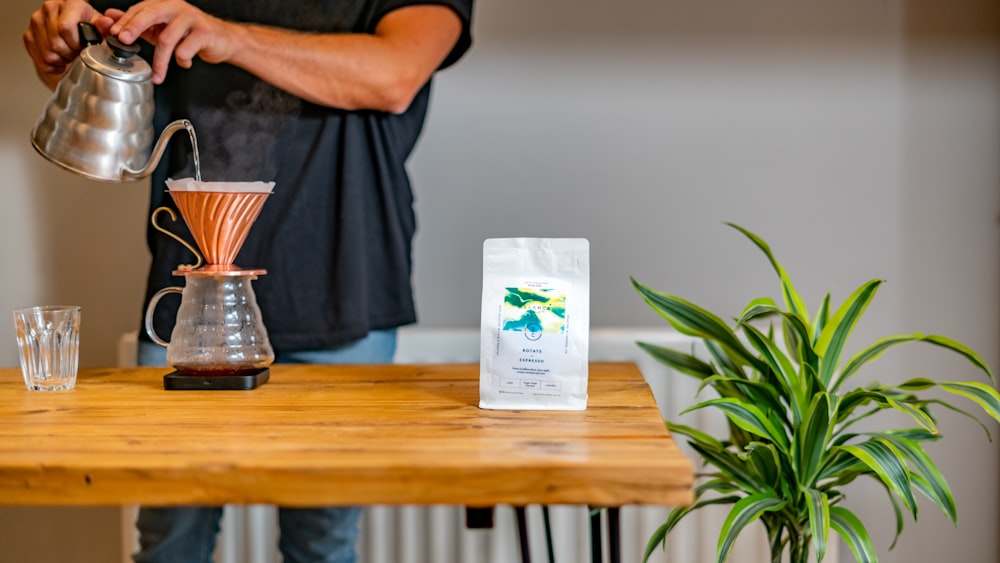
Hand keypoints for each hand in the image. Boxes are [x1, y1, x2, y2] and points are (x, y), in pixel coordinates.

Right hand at [23, 0, 113, 88]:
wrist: (72, 31)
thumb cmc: (87, 27)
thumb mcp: (99, 27)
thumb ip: (103, 27)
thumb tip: (107, 23)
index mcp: (69, 3)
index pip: (65, 28)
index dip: (76, 44)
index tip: (82, 47)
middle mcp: (50, 8)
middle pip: (56, 43)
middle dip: (70, 54)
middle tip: (77, 53)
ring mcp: (37, 21)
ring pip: (48, 53)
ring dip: (62, 61)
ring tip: (69, 55)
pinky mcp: (29, 34)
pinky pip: (40, 59)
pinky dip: (52, 66)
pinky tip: (60, 60)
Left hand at [107, 0, 237, 83]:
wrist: (223, 40)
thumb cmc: (191, 34)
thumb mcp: (161, 28)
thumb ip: (137, 23)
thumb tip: (110, 17)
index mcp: (163, 4)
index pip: (139, 9)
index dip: (125, 21)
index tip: (115, 34)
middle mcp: (176, 7)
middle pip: (151, 14)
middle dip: (135, 27)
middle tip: (125, 41)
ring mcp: (192, 18)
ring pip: (168, 39)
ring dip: (160, 62)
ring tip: (157, 75)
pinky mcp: (205, 32)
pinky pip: (186, 49)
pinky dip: (183, 61)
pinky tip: (185, 63)